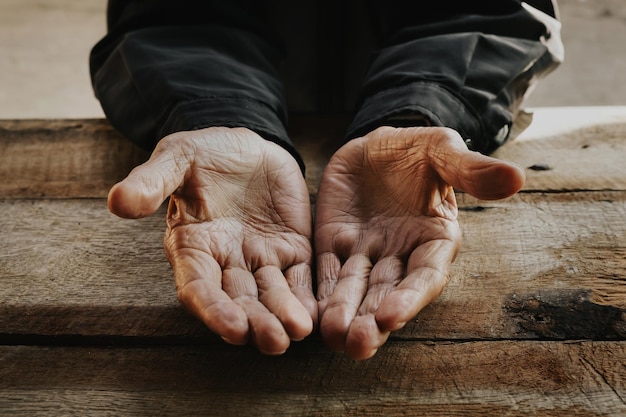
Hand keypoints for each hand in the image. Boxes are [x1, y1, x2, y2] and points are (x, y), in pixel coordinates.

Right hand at [107, 127, 316, 354]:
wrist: (249, 146)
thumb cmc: (206, 153)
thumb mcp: (178, 157)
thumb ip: (152, 180)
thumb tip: (117, 201)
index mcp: (193, 246)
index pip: (199, 287)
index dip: (213, 309)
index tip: (231, 327)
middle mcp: (225, 262)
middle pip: (239, 301)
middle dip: (255, 323)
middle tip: (273, 342)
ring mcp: (260, 259)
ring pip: (271, 295)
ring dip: (283, 316)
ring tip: (298, 332)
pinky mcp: (291, 250)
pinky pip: (299, 278)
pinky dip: (306, 298)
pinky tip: (317, 315)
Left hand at [314, 126, 524, 359]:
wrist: (375, 144)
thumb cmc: (417, 149)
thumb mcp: (442, 150)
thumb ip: (470, 169)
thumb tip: (516, 178)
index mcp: (434, 238)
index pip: (425, 275)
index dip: (410, 297)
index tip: (392, 317)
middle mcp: (402, 254)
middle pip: (388, 293)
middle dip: (374, 320)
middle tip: (358, 345)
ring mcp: (367, 252)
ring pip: (356, 289)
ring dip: (345, 314)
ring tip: (333, 338)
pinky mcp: (335, 244)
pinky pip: (328, 272)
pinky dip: (321, 294)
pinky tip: (310, 315)